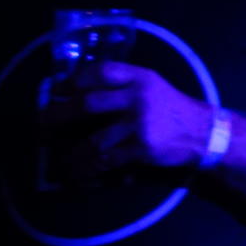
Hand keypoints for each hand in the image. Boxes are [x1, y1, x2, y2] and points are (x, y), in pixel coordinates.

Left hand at [41, 61, 216, 174]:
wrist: (203, 133)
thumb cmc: (171, 109)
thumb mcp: (152, 87)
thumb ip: (122, 86)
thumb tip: (75, 95)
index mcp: (140, 78)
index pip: (100, 72)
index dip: (73, 80)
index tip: (56, 90)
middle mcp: (139, 97)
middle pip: (88, 103)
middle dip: (58, 115)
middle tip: (41, 124)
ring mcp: (140, 124)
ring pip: (93, 139)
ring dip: (71, 152)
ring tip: (59, 159)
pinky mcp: (142, 148)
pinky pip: (106, 160)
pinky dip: (87, 169)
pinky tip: (77, 173)